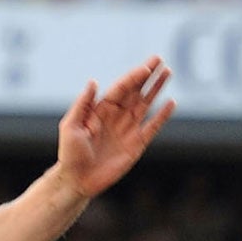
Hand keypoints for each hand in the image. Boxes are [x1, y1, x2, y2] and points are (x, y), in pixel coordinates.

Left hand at [52, 57, 175, 199]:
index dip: (133, 77)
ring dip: (156, 89)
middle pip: (135, 91)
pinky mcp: (136, 145)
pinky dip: (162, 116)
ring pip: (146, 104)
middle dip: (148, 76)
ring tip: (167, 73)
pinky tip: (171, 103)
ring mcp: (127, 130)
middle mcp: (116, 116)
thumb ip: (83, 104)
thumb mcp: (70, 125)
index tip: (146, 67)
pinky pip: (152, 127)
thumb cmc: (70, 153)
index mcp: (101, 109)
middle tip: (160, 60)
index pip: (121, 88)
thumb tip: (94, 82)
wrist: (78, 180)